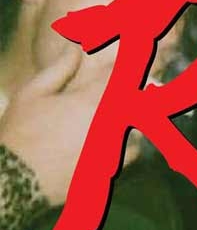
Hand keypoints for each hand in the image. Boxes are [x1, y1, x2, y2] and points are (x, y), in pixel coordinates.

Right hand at [0, 46, 137, 205]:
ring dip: (141, 116)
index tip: (132, 59)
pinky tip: (122, 136)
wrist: (17, 180)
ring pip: (143, 124)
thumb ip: (60, 68)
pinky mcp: (114, 166)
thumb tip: (75, 48)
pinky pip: (135, 148)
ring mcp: (114, 146)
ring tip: (139, 109)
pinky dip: (133, 140)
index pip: (123, 75)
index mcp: (92, 99)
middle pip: (143, 99)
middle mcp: (110, 122)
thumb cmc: (21, 133)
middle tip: (146, 85)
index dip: (129, 66)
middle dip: (144, 90)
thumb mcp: (33, 93)